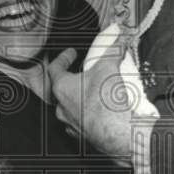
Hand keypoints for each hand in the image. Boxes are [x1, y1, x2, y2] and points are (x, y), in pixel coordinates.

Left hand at [48, 43, 135, 163]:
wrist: (119, 134)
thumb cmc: (107, 104)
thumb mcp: (110, 67)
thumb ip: (112, 49)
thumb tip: (118, 38)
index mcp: (62, 89)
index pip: (54, 68)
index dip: (63, 58)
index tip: (70, 54)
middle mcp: (62, 108)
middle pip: (62, 88)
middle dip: (73, 78)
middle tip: (84, 71)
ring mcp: (72, 124)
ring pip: (71, 107)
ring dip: (80, 97)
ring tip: (96, 90)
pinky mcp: (84, 136)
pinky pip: (83, 121)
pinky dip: (90, 114)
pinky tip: (103, 109)